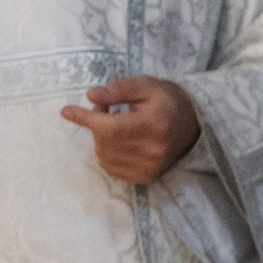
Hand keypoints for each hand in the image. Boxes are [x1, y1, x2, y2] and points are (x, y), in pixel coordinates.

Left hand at [61, 75, 200, 184]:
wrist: (196, 125)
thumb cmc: (169, 101)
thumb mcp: (147, 85)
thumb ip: (119, 90)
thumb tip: (90, 96)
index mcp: (154, 124)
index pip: (111, 126)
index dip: (85, 119)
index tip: (66, 111)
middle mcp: (152, 150)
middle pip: (105, 140)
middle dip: (97, 123)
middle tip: (107, 109)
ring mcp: (150, 167)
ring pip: (105, 156)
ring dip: (101, 139)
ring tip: (116, 125)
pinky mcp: (147, 177)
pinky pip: (112, 169)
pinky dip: (108, 154)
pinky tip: (119, 142)